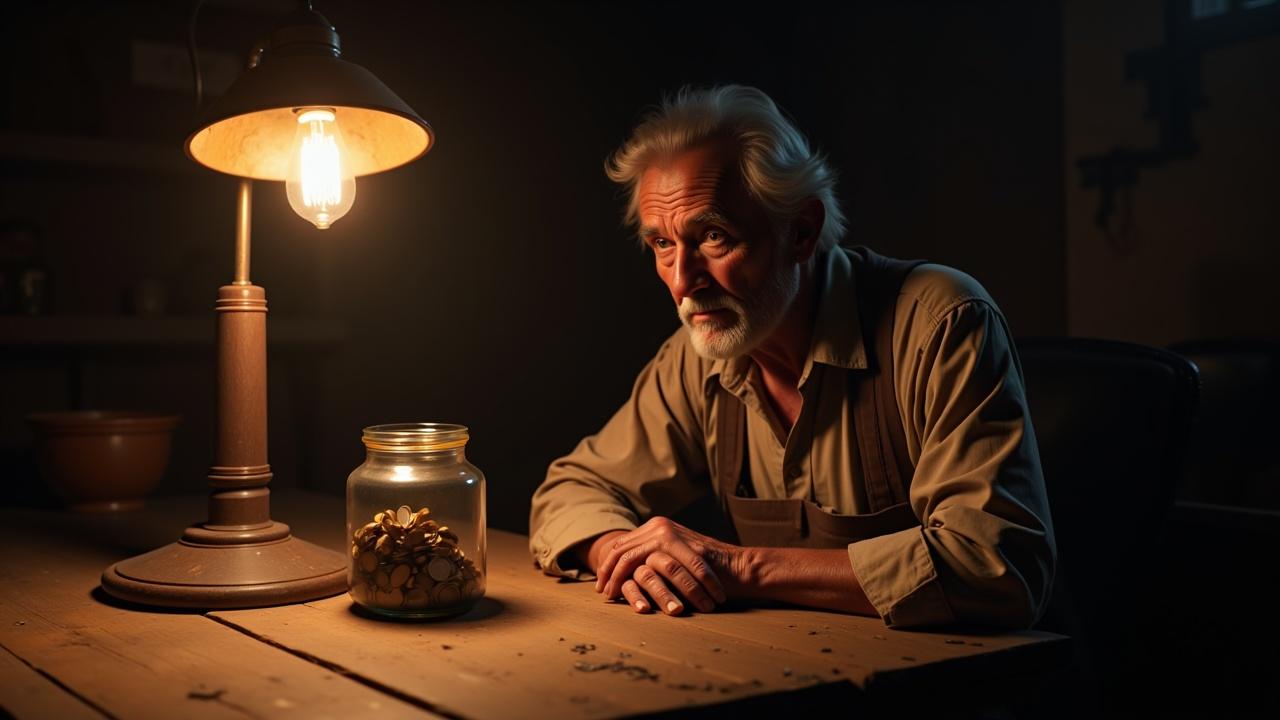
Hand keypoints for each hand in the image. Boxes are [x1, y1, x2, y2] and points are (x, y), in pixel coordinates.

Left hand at [592, 517, 737, 614]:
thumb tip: (631, 572)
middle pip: (620, 548)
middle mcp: (659, 526)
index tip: (601, 585)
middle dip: (607, 572)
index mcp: (657, 527)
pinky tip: (634, 600)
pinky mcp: (677, 547)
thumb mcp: (676, 558)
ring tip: (613, 598)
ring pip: (629, 557)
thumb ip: (657, 557)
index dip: (608, 564)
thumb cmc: (708, 569)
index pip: (622, 544)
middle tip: (602, 594)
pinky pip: (648, 567)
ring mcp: (668, 534)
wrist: (738, 568)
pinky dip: (636, 585)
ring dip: (618, 580)